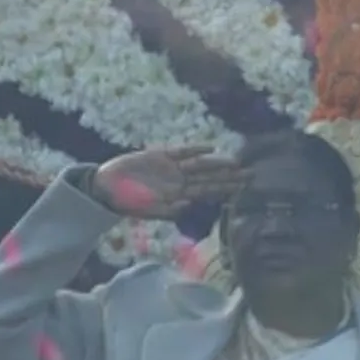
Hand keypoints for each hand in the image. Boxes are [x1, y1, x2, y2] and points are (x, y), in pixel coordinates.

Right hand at [92, 146, 247, 218]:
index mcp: (179, 196)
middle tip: (251, 175)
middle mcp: (180, 182)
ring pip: (200, 165)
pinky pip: (182, 152)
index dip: (225, 191)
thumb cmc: (126, 202)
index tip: (243, 190)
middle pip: (210, 178)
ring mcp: (172, 168)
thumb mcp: (147, 211)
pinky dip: (195, 150)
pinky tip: (210, 148)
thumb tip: (189, 205)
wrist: (107, 187)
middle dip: (230, 177)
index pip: (207, 193)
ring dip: (218, 163)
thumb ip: (168, 210)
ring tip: (237, 162)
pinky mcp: (160, 156)